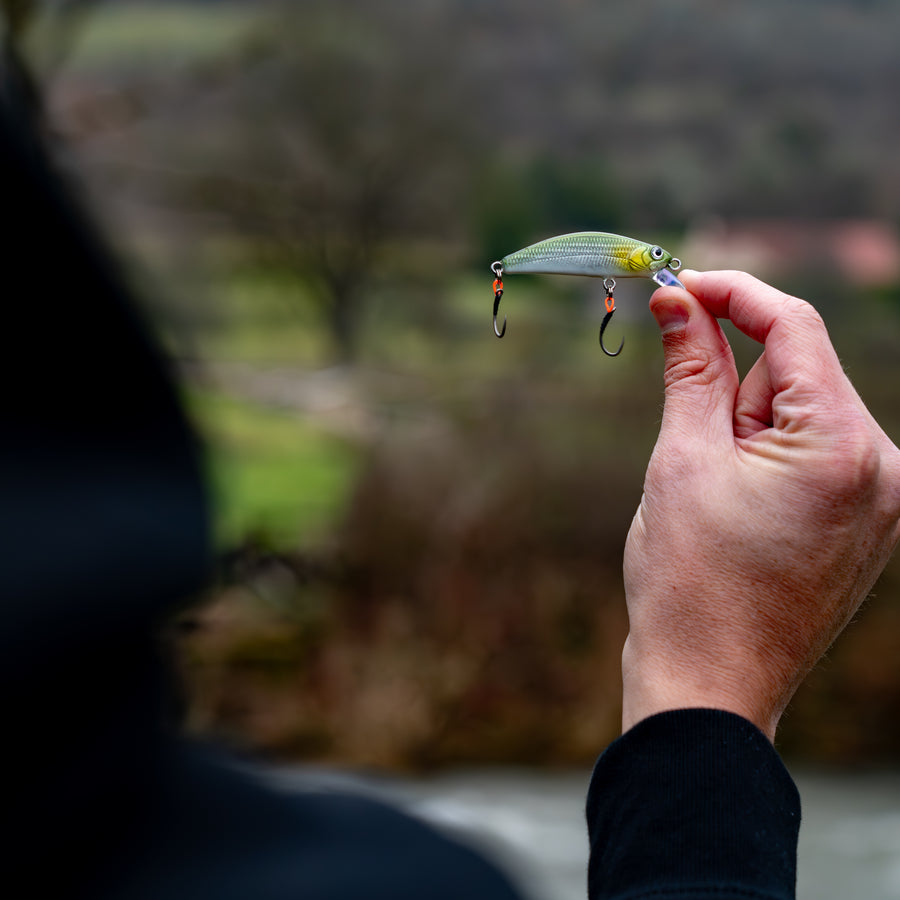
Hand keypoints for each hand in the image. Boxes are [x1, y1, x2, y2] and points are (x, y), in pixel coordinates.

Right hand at [622, 270, 899, 739]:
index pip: (793, 327)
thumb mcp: (682, 459)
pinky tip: (733, 506)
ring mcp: (882, 498)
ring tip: (708, 496)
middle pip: (796, 372)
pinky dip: (764, 453)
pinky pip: (814, 453)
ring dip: (743, 426)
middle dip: (729, 383)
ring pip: (801, 414)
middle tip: (682, 440)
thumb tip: (676, 301)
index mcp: (843, 445)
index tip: (676, 282)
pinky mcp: (865, 520)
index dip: (730, 292)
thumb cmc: (689, 581)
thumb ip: (689, 367)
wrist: (709, 684)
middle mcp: (884, 466)